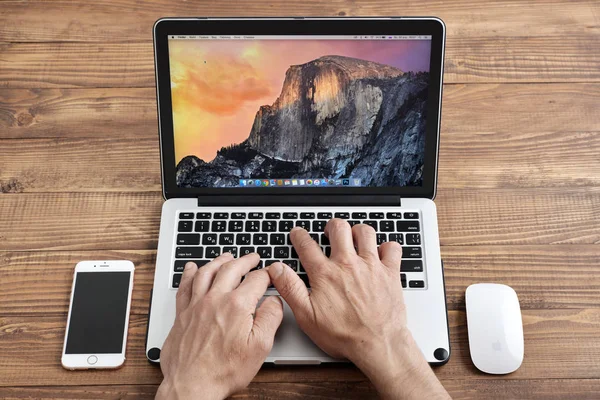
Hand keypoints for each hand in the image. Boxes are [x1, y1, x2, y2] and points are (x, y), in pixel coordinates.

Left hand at [156, 253, 282, 399]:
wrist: (192, 386)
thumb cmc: (224, 371)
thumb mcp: (260, 347)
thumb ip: (270, 318)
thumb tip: (275, 301)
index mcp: (237, 306)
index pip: (256, 279)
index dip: (267, 274)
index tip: (271, 273)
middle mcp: (215, 300)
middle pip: (231, 268)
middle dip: (245, 260)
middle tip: (253, 257)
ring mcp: (196, 305)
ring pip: (207, 272)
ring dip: (219, 261)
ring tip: (227, 257)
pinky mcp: (182, 314)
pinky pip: (185, 286)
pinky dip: (189, 274)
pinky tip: (192, 268)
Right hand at [268, 220, 448, 398]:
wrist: (378, 344)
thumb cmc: (344, 334)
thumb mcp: (307, 316)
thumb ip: (290, 289)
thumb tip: (277, 270)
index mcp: (326, 274)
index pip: (307, 245)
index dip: (299, 236)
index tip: (297, 233)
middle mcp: (348, 264)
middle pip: (339, 228)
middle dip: (331, 226)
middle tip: (329, 231)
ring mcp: (371, 266)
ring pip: (365, 232)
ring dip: (358, 231)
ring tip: (354, 237)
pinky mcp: (390, 273)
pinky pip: (391, 248)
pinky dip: (386, 246)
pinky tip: (381, 252)